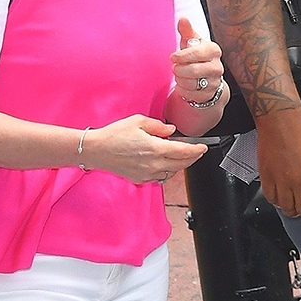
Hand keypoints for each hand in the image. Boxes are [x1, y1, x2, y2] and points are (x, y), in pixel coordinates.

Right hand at [82, 115, 206, 183]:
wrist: (96, 150)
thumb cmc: (114, 134)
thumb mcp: (138, 121)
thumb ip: (159, 126)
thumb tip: (171, 131)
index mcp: (155, 148)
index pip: (184, 151)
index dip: (197, 149)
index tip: (204, 147)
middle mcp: (154, 164)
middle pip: (182, 164)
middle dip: (192, 157)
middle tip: (197, 151)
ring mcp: (148, 173)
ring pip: (172, 172)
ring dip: (180, 165)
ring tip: (181, 156)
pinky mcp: (141, 179)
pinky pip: (161, 177)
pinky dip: (167, 171)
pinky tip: (165, 164)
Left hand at [172, 17, 223, 104]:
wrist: (207, 76)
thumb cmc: (196, 55)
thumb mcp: (191, 42)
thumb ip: (186, 31)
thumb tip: (183, 19)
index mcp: (213, 50)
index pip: (197, 53)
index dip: (182, 56)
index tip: (173, 57)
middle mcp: (217, 67)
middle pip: (193, 70)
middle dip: (179, 70)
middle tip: (175, 68)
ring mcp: (215, 82)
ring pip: (191, 83)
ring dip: (180, 80)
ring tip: (179, 75)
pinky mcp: (210, 94)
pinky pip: (191, 94)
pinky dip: (183, 90)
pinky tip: (182, 84)